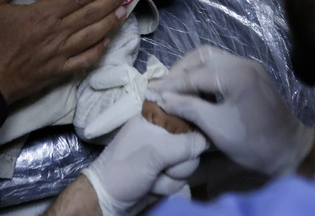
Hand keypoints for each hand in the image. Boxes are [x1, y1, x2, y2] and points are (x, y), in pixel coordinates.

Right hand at [0, 0, 129, 103]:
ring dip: (110, 22)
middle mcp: (57, 33)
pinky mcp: (59, 71)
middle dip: (110, 2)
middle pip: (90, 14)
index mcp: (42, 15)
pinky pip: (85, 59)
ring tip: (124, 12)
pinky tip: (108, 41)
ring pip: (92, 35)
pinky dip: (98, 50)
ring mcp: (60, 53)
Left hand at [82, 115, 206, 215]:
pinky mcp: (167, 174)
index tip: (189, 139)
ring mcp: (166, 156)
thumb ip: (181, 145)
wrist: (109, 201)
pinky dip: (169, 185)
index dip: (191, 126)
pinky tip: (153, 186)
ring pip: (190, 163)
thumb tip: (206, 141)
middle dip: (179, 160)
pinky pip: (183, 178)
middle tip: (161, 165)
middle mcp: (162, 134)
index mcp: (154, 119)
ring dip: (172, 176)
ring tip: (152, 177)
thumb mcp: (152, 154)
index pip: (185, 113)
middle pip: (192, 142)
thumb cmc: (123, 170)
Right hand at [146, 45, 314, 176]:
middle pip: (201, 56)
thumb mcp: (216, 128)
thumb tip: (161, 99)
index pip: (193, 74)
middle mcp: (242, 63)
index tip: (149, 92)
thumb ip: (188, 108)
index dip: (169, 84)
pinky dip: (203, 74)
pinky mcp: (251, 75)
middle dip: (179, 71)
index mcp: (235, 74)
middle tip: (162, 87)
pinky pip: (221, 66)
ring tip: (174, 87)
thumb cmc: (253, 142)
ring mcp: (249, 67)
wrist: (291, 151)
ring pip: (211, 58)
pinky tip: (193, 89)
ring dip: (191, 70)